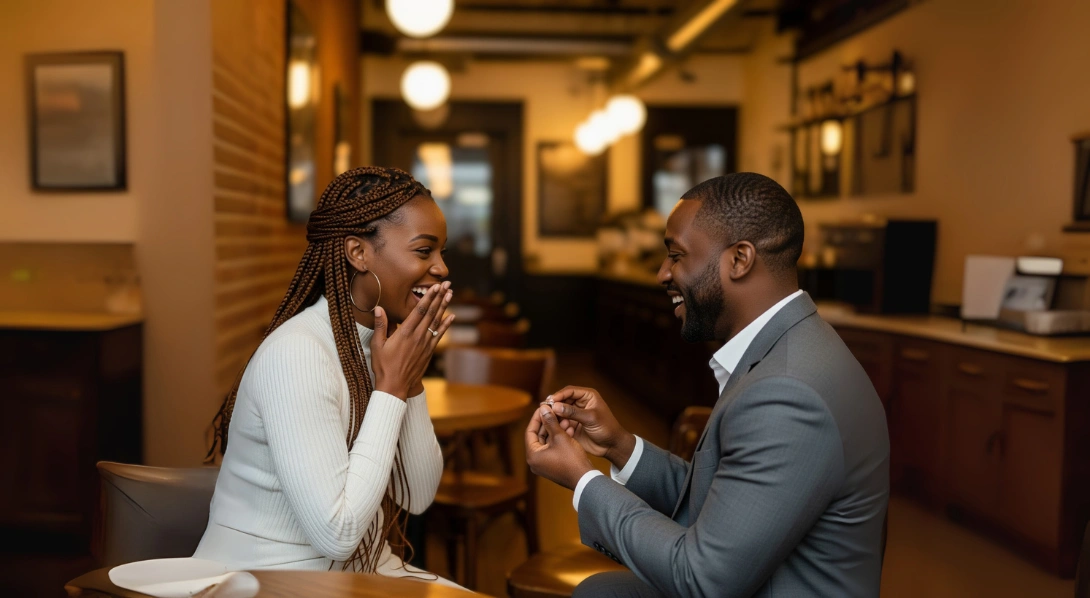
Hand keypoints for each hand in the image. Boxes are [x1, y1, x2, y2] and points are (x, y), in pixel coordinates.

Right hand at [371, 282, 454, 399]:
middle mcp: (418, 336)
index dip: (428, 297)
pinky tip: (451, 316)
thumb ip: (381, 325)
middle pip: (431, 313)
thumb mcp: (378, 345)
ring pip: (437, 322)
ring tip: (450, 295)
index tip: (435, 287)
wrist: (395, 386)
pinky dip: (446, 325)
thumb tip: (378, 308)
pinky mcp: (429, 351)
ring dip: (444, 307)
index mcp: (405, 333)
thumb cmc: (383, 366)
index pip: (419, 311)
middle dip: (439, 297)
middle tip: (446, 285)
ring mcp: (425, 344)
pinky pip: (439, 334)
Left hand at [525, 405, 593, 489]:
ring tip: (564, 419)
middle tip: (554, 411)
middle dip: (548, 423)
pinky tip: (569, 429)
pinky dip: (559, 439)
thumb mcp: (560, 437)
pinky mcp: (553, 465)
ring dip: (555, 430)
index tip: (543, 407)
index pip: (530, 431)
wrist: (585, 479)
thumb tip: (542, 408)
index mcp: (532, 455)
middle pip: (538, 436)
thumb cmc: (571, 459)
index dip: (537, 418)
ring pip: (547, 441)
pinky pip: (553, 448)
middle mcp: (535, 461)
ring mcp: (544, 464)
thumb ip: (550, 421)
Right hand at [548, 386, 636, 469]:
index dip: (558, 395)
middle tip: (544, 410)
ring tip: (548, 419)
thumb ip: (572, 412)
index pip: (569, 391)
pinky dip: (557, 424)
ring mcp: (575, 414)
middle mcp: (580, 403)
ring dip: (554, 415)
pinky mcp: (572, 424)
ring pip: (560, 411)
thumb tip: (555, 406)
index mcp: (587, 396)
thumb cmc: (606, 428)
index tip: (549, 401)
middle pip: (562, 400)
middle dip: (554, 405)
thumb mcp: (590, 418)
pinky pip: (561, 421)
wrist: (611, 445)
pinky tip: (554, 427)